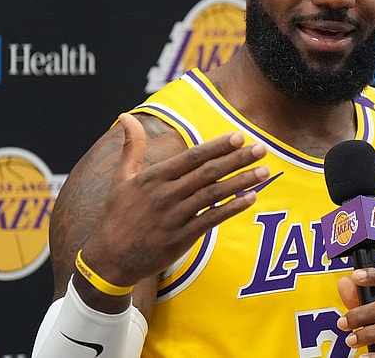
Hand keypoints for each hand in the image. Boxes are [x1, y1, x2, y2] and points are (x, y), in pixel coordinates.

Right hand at [80, 113, 268, 288]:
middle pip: (208, 173)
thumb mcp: (121, 178)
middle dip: (237, 159)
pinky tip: (251, 198)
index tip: (239, 136)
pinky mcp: (181, 238)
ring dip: (242, 182)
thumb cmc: (117, 215)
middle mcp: (166, 195)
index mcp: (153, 177)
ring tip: (265, 171)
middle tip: (262, 148)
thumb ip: (131, 146)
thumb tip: (126, 115)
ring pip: (214, 195)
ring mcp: (175, 217)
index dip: (217, 146)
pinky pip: (212, 219)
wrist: (109, 259)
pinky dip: (232, 208)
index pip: (192, 156)